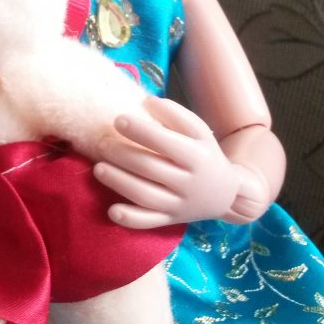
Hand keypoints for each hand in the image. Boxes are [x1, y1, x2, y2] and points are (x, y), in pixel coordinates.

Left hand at [93, 97, 242, 227]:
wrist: (225, 194)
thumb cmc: (204, 154)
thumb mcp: (199, 132)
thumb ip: (175, 114)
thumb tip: (146, 101)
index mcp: (197, 157)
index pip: (166, 143)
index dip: (140, 130)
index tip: (117, 120)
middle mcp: (189, 183)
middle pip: (151, 168)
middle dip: (121, 155)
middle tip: (100, 143)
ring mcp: (178, 205)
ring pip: (145, 196)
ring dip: (119, 183)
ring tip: (98, 168)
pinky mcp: (169, 220)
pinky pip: (148, 222)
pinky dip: (129, 219)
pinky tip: (111, 210)